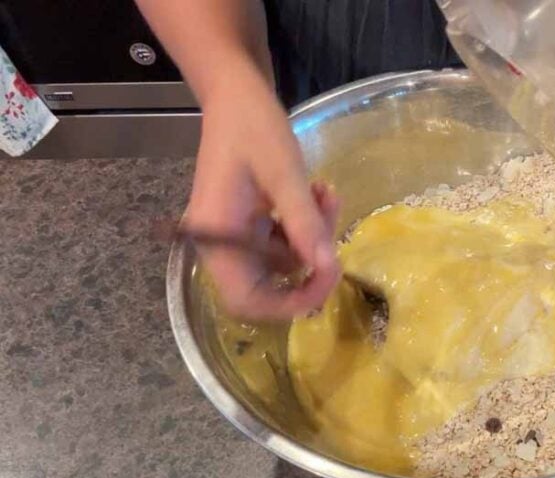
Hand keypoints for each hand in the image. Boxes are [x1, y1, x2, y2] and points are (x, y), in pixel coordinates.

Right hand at [184, 64, 339, 319]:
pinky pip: (285, 243)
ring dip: (313, 239)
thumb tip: (328, 267)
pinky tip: (318, 193)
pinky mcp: (251, 225)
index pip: (247, 301)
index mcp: (215, 237)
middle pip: (268, 290)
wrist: (236, 94)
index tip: (329, 276)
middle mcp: (220, 246)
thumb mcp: (283, 173)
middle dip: (309, 270)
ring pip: (284, 264)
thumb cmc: (252, 126)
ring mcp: (235, 237)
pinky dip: (307, 227)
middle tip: (335, 242)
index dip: (291, 302)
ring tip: (326, 196)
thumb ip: (304, 222)